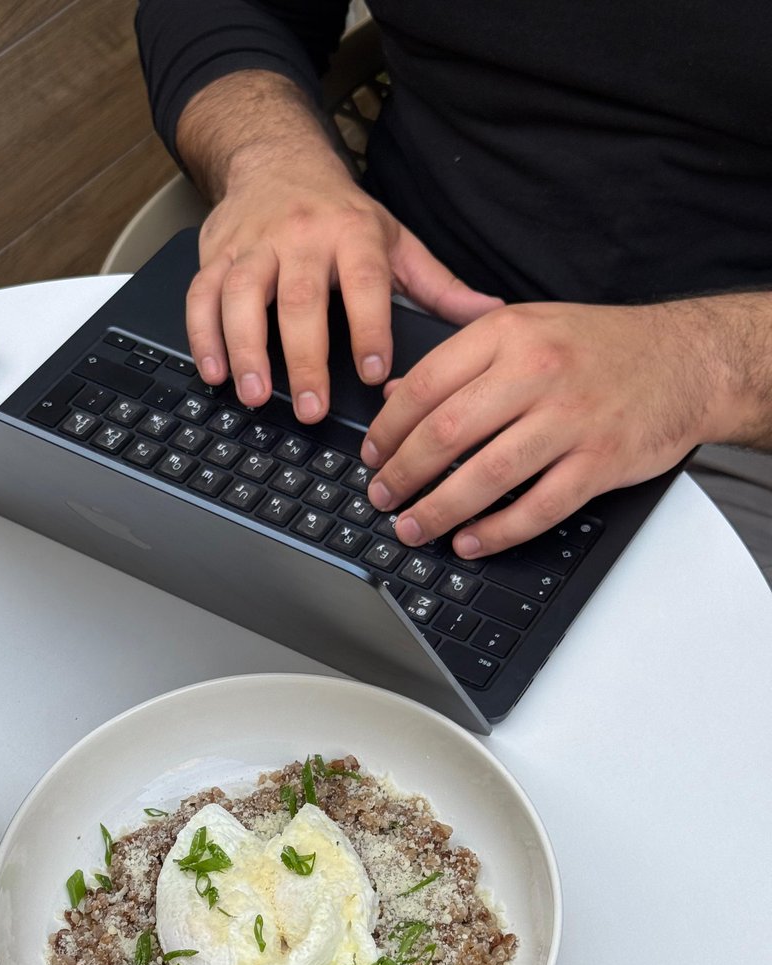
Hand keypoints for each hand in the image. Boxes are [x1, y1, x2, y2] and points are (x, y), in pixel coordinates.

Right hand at [187, 152, 502, 422]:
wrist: (275, 156)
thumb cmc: (339, 211)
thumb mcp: (394, 238)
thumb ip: (436, 285)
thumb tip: (488, 314)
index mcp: (352, 233)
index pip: (364, 282)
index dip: (369, 328)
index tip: (373, 373)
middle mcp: (300, 236)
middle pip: (299, 299)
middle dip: (303, 358)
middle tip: (311, 408)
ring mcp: (253, 244)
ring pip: (242, 295)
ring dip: (245, 348)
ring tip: (253, 394)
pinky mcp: (216, 253)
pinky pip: (202, 295)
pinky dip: (203, 335)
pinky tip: (214, 372)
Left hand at [362, 301, 721, 555]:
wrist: (687, 359)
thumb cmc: (601, 347)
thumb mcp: (526, 328)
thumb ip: (461, 359)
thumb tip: (395, 396)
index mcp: (509, 334)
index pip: (425, 384)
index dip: (387, 429)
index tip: (371, 455)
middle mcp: (538, 372)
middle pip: (446, 433)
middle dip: (402, 474)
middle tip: (381, 498)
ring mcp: (571, 419)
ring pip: (486, 476)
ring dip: (439, 509)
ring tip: (413, 527)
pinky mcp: (600, 462)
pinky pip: (538, 508)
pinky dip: (498, 532)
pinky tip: (471, 543)